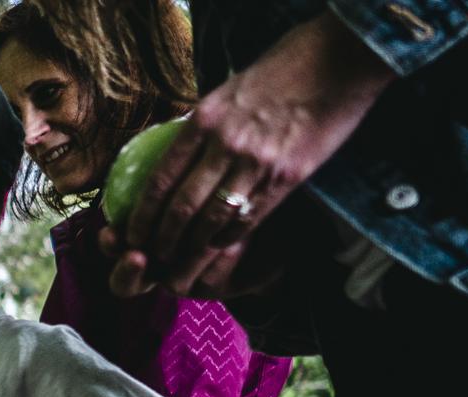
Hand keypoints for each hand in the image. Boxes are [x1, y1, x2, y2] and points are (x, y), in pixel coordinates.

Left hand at [103, 12, 394, 298]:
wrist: (336, 60)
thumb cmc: (279, 72)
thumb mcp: (226, 92)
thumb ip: (199, 126)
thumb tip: (172, 156)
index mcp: (204, 120)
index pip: (159, 180)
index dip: (141, 216)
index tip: (131, 235)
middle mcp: (225, 143)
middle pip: (180, 208)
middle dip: (161, 241)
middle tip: (152, 259)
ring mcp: (257, 161)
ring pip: (211, 220)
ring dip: (191, 249)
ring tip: (179, 265)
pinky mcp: (289, 176)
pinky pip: (249, 218)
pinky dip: (227, 239)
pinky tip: (216, 249)